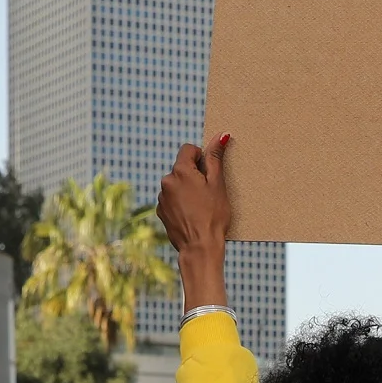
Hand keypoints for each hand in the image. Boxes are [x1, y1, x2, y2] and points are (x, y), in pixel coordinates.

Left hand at [159, 137, 232, 308]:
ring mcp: (161, 198)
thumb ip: (215, 157)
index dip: (201, 157)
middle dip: (194, 175)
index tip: (209, 172)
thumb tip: (220, 135)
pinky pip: (172, 199)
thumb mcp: (218, 184)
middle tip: (208, 193)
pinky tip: (192, 215)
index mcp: (180, 171)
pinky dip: (181, 203)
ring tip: (200, 207)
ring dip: (187, 190)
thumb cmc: (213, 215)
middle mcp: (166, 181)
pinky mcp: (161, 212)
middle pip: (182, 168)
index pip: (188, 149)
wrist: (200, 247)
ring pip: (176, 185)